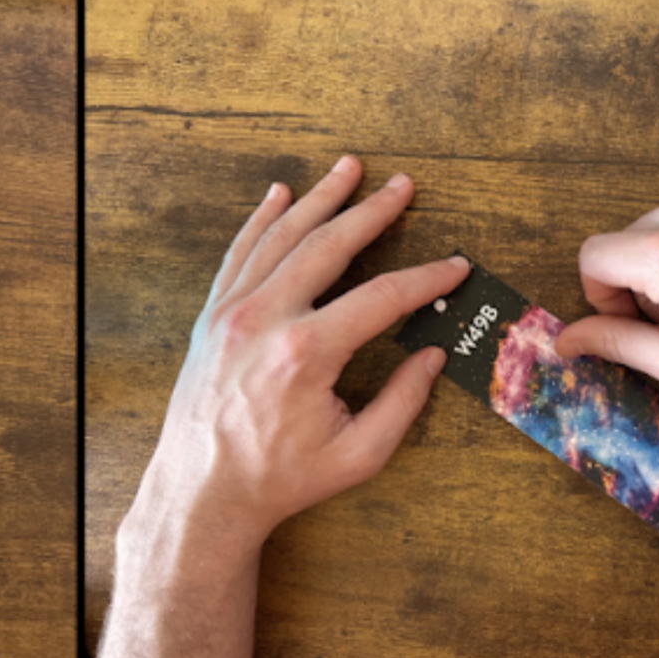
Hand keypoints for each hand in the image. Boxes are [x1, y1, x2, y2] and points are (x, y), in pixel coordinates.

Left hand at [103, 156, 468, 657]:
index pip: (381, 297)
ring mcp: (230, 313)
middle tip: (402, 184)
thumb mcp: (358, 453)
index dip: (426, 280)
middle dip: (370, 212)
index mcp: (305, 352)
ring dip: (317, 200)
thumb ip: (403, 401)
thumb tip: (434, 353)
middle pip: (326, 247)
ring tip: (348, 167)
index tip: (457, 267)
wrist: (202, 489)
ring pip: (279, 239)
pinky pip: (239, 255)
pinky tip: (279, 194)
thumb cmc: (281, 477)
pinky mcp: (211, 318)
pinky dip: (260, 221)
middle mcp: (264, 319)